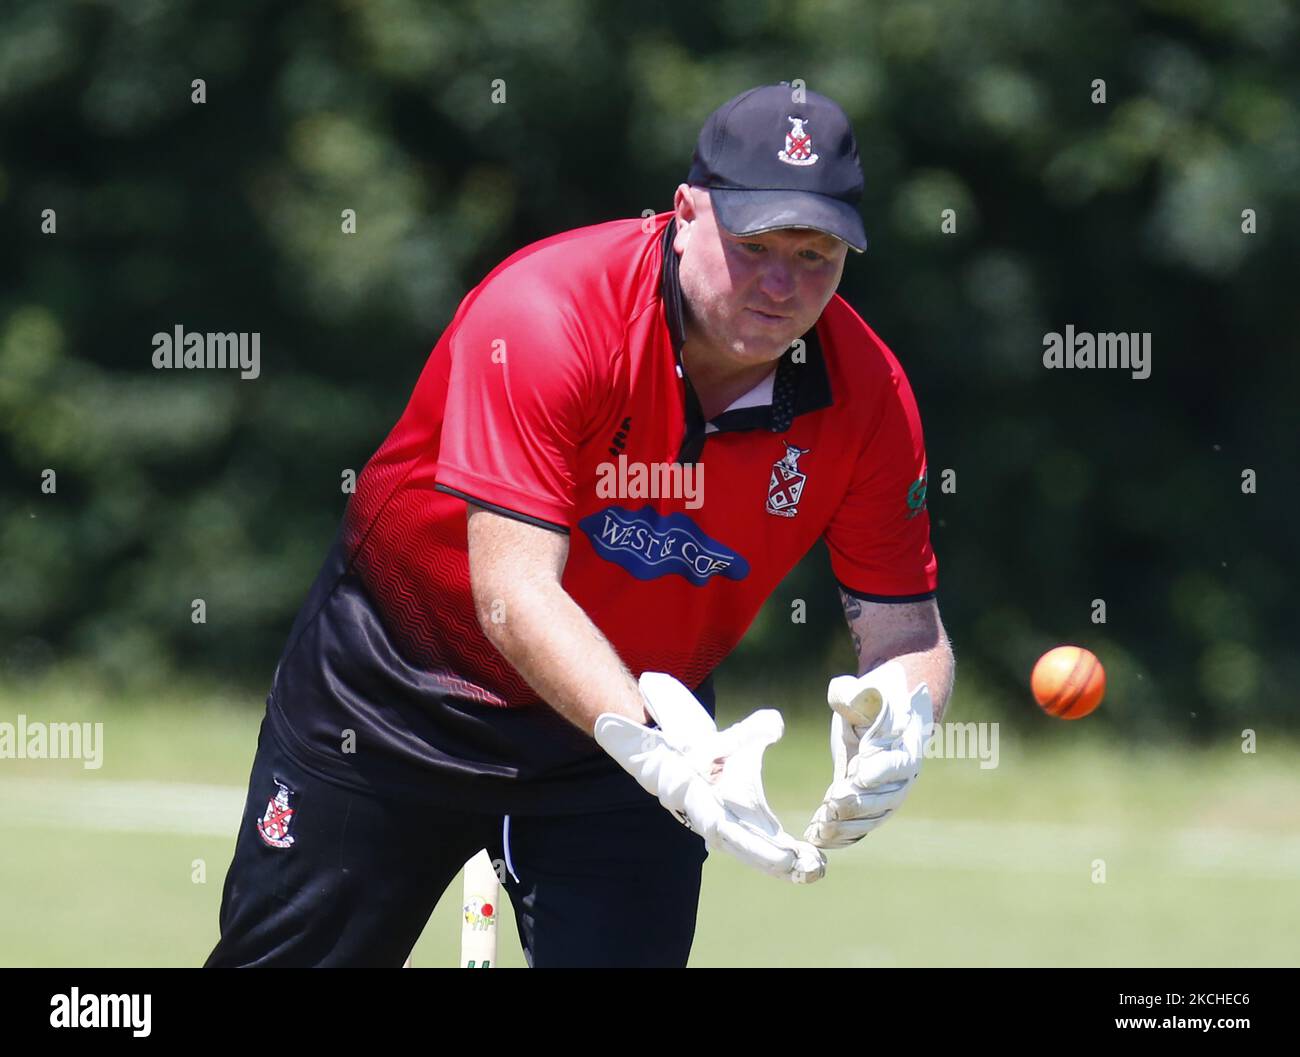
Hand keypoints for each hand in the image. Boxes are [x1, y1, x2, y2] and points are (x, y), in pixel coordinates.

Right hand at [595, 673, 825, 883]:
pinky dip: (779, 859)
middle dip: (775, 863)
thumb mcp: (726, 738)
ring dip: (781, 866)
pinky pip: (757, 851)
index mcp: (704, 802)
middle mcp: (713, 823)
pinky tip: (807, 864)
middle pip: (744, 851)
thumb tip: (775, 724)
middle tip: (808, 871)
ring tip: (815, 871)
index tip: (784, 858)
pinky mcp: (736, 832)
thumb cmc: (705, 751)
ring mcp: (724, 831)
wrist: (682, 763)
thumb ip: (752, 730)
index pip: (728, 831)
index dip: (755, 848)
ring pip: (752, 855)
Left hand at [804, 660, 932, 848]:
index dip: (880, 770)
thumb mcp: (862, 692)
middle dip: (859, 803)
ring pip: (873, 818)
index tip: (859, 773)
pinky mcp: (870, 804)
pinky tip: (819, 839)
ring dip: (847, 826)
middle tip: (833, 803)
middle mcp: (903, 775)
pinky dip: (842, 836)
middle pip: (886, 797)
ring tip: (821, 828)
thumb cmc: (870, 699)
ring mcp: (889, 794)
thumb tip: (845, 698)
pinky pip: (861, 826)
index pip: (899, 762)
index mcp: (907, 745)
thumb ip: (853, 694)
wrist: (880, 712)